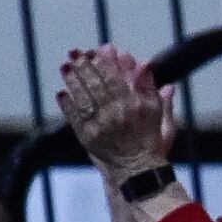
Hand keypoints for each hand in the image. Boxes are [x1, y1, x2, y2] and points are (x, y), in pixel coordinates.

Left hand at [58, 46, 168, 181]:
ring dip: (73, 80)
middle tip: (75, 52)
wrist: (138, 173)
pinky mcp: (88, 137)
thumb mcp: (160, 113)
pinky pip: (75, 117)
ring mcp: (100, 126)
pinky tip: (61, 92)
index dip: (105, 62)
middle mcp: (116, 113)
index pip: (116, 77)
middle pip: (97, 84)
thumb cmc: (151, 143)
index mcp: (134, 105)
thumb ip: (151, 89)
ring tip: (65, 65)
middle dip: (84, 66)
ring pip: (84, 97)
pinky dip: (67, 104)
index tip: (98, 49)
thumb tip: (147, 62)